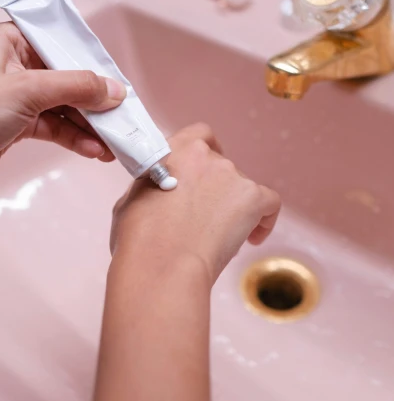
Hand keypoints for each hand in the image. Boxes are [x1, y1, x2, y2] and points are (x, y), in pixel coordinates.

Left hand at [0, 23, 125, 208]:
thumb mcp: (26, 91)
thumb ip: (75, 87)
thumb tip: (115, 90)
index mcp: (14, 40)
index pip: (65, 45)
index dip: (94, 64)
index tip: (120, 85)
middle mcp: (17, 65)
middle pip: (69, 78)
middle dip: (96, 101)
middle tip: (124, 118)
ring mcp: (17, 97)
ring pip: (65, 106)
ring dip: (90, 125)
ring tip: (115, 142)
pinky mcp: (16, 125)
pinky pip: (55, 127)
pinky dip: (75, 138)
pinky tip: (94, 151)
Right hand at [111, 123, 280, 285]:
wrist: (161, 264)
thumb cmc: (139, 239)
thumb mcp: (131, 200)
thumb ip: (151, 186)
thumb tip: (157, 197)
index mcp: (174, 150)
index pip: (199, 136)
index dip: (202, 155)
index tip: (199, 174)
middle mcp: (205, 156)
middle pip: (219, 166)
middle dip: (214, 189)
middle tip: (204, 217)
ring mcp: (231, 174)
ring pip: (241, 187)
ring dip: (234, 206)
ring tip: (220, 236)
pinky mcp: (253, 197)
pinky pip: (268, 203)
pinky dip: (264, 219)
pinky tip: (252, 237)